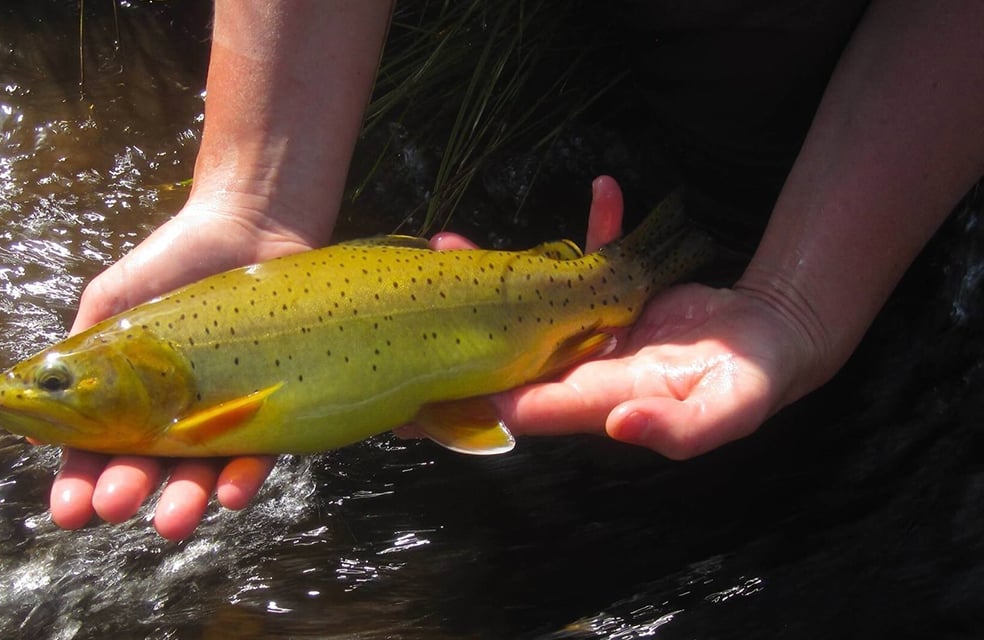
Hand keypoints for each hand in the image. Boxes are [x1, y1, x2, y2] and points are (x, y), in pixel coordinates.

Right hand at [51, 197, 321, 540]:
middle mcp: (176, 415)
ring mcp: (224, 412)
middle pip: (150, 470)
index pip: (98, 453)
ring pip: (204, 472)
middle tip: (118, 505)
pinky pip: (261, 450)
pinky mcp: (272, 405)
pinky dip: (244, 475)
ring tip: (173, 520)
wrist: (249, 226)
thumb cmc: (172, 262)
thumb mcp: (111, 302)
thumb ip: (78, 352)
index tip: (68, 511)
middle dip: (130, 492)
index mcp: (130, 399)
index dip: (80, 485)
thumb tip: (34, 412)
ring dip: (186, 500)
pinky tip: (231, 493)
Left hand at [438, 176, 824, 458]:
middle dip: (462, 326)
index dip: (478, 390)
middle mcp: (586, 366)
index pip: (528, 400)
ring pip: (539, 301)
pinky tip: (605, 190)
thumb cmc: (750, 384)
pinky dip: (599, 225)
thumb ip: (676, 429)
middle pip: (513, 348)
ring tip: (453, 242)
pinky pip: (597, 256)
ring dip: (502, 273)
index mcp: (600, 399)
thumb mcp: (725, 413)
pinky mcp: (618, 293)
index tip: (429, 375)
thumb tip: (619, 427)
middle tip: (414, 296)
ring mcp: (598, 328)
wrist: (771, 342)